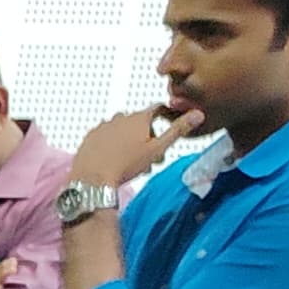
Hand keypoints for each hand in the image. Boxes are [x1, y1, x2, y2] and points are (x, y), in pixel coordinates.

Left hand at [73, 100, 206, 191]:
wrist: (92, 179)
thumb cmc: (125, 165)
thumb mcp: (157, 149)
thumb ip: (178, 130)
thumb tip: (198, 114)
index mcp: (139, 118)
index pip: (158, 109)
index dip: (165, 117)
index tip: (166, 126)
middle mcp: (120, 117)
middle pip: (139, 122)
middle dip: (146, 136)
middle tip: (150, 156)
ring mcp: (103, 126)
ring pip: (121, 129)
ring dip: (128, 140)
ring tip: (131, 161)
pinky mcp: (90, 137)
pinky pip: (105, 137)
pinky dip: (111, 144)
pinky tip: (113, 159)